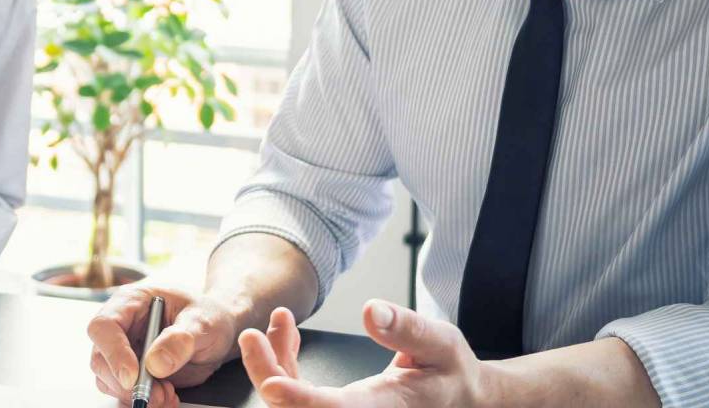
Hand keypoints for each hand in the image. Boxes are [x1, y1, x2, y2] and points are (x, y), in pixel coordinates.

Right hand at [88, 284, 243, 406]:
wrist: (216, 332)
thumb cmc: (208, 316)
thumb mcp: (203, 322)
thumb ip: (181, 339)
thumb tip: (156, 363)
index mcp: (131, 301)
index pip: (104, 326)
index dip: (113, 352)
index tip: (133, 376)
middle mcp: (121, 325)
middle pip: (100, 358)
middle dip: (126, 383)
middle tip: (158, 394)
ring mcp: (124, 349)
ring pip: (108, 379)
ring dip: (135, 395)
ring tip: (168, 395)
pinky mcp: (131, 371)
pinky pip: (124, 391)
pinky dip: (142, 400)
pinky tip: (166, 397)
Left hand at [239, 300, 489, 406]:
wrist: (457, 397)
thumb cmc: (451, 371)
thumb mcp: (442, 344)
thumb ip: (408, 329)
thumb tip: (370, 311)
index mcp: (385, 407)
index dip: (300, 401)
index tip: (272, 385)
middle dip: (267, 373)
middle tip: (252, 336)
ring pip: (289, 401)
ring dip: (272, 362)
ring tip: (279, 320)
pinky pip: (295, 392)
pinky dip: (284, 362)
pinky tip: (286, 333)